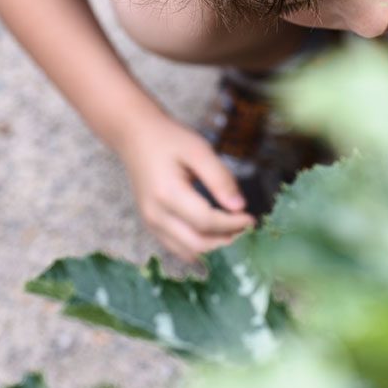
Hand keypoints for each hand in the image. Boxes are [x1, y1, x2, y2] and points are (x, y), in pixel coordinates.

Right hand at [115, 104, 255, 263]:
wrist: (135, 136)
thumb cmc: (169, 139)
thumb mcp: (198, 150)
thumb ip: (219, 178)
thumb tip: (239, 207)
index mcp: (167, 194)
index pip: (206, 221)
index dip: (232, 224)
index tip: (251, 218)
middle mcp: (155, 215)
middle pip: (197, 243)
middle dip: (225, 239)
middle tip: (245, 228)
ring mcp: (150, 223)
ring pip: (187, 251)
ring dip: (213, 246)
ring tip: (233, 231)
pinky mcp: (151, 225)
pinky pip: (177, 247)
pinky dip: (198, 246)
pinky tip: (214, 233)